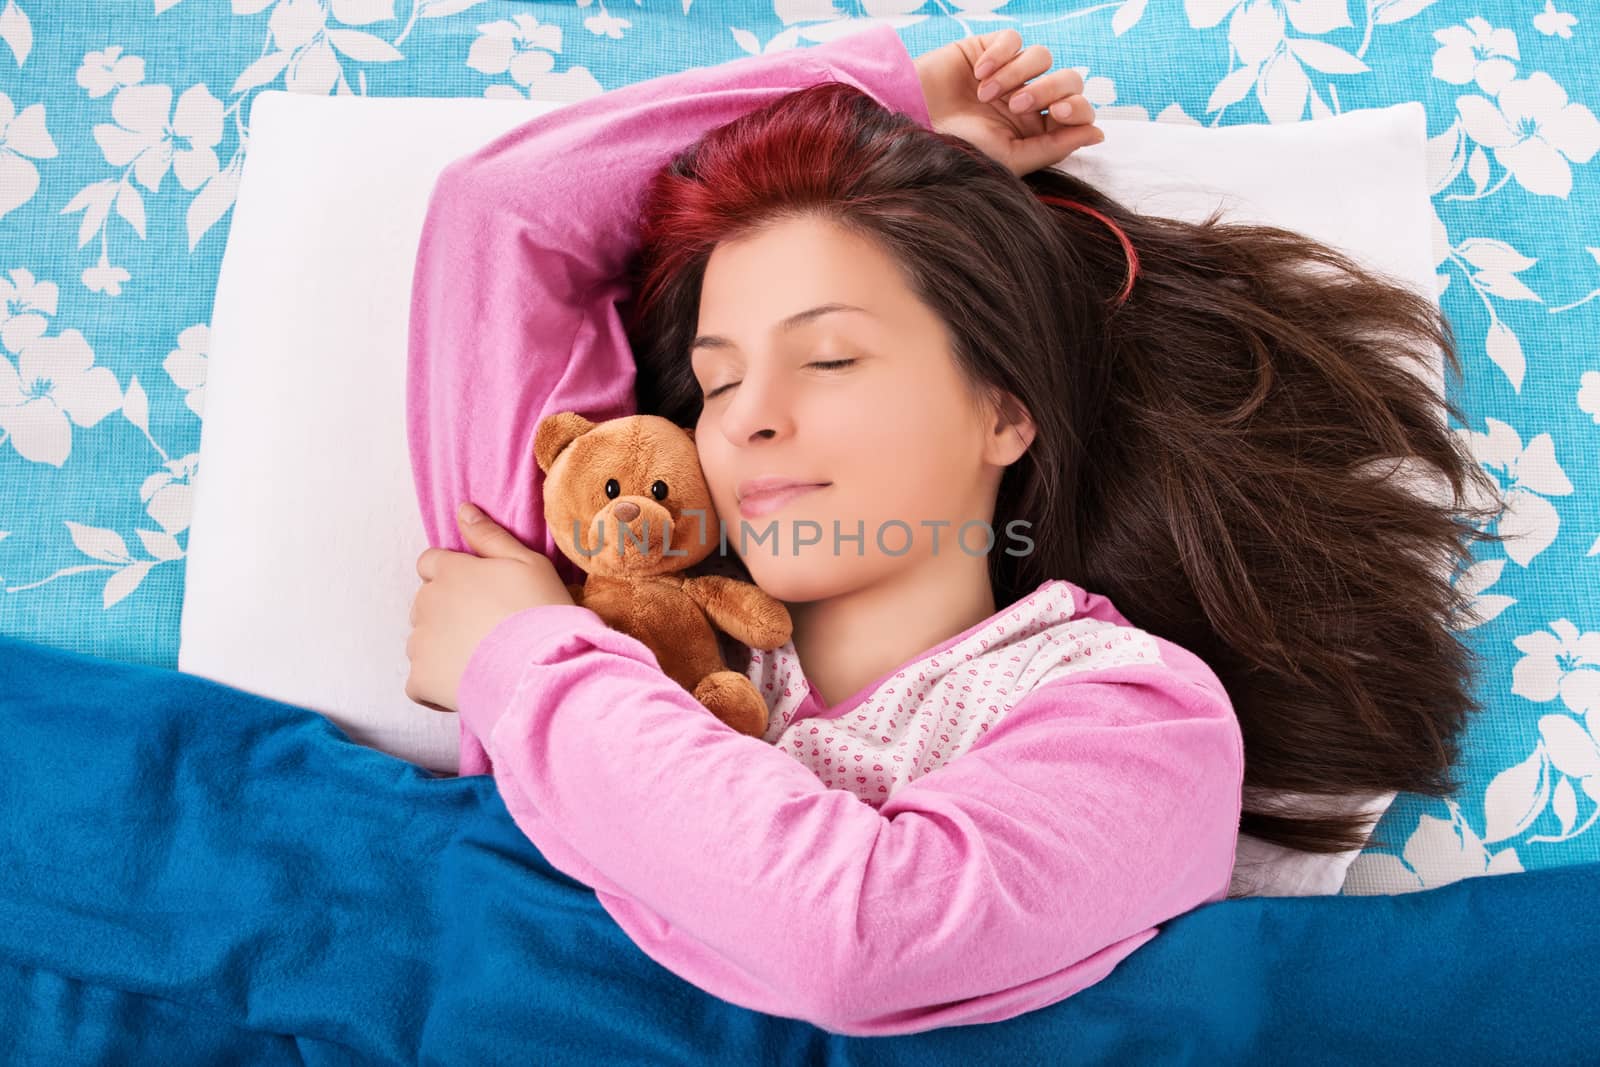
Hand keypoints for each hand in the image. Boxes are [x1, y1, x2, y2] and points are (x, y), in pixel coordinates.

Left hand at [405, 503, 574, 712]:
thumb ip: (490, 536)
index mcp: (450, 571)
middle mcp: (427, 602)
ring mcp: (420, 642)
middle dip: (447, 614)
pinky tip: (465, 686)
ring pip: (421, 642)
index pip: (430, 563)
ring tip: (481, 661)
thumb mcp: (527, 563)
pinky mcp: (420, 679)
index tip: (477, 594)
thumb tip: (463, 510)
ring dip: (442, 649)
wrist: (540, 668)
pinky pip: (418, 682)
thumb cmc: (541, 611)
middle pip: (425, 603)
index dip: (451, 577)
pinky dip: (434, 686)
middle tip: (487, 631)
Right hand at [914, 29, 1101, 176]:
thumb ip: (1054, 147)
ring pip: (1042, 56)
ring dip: (1018, 74)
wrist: (911, 125)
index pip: (1078, 110)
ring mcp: (1009, 73)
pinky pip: (1013, 39)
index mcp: (1036, 129)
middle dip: (1048, 89)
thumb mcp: (1009, 158)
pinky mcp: (988, 49)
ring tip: (987, 95)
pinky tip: (979, 74)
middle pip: (1068, 79)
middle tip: (1017, 105)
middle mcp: (1027, 99)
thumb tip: (1098, 134)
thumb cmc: (956, 149)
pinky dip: (1000, 54)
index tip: (1057, 113)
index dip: (1078, 107)